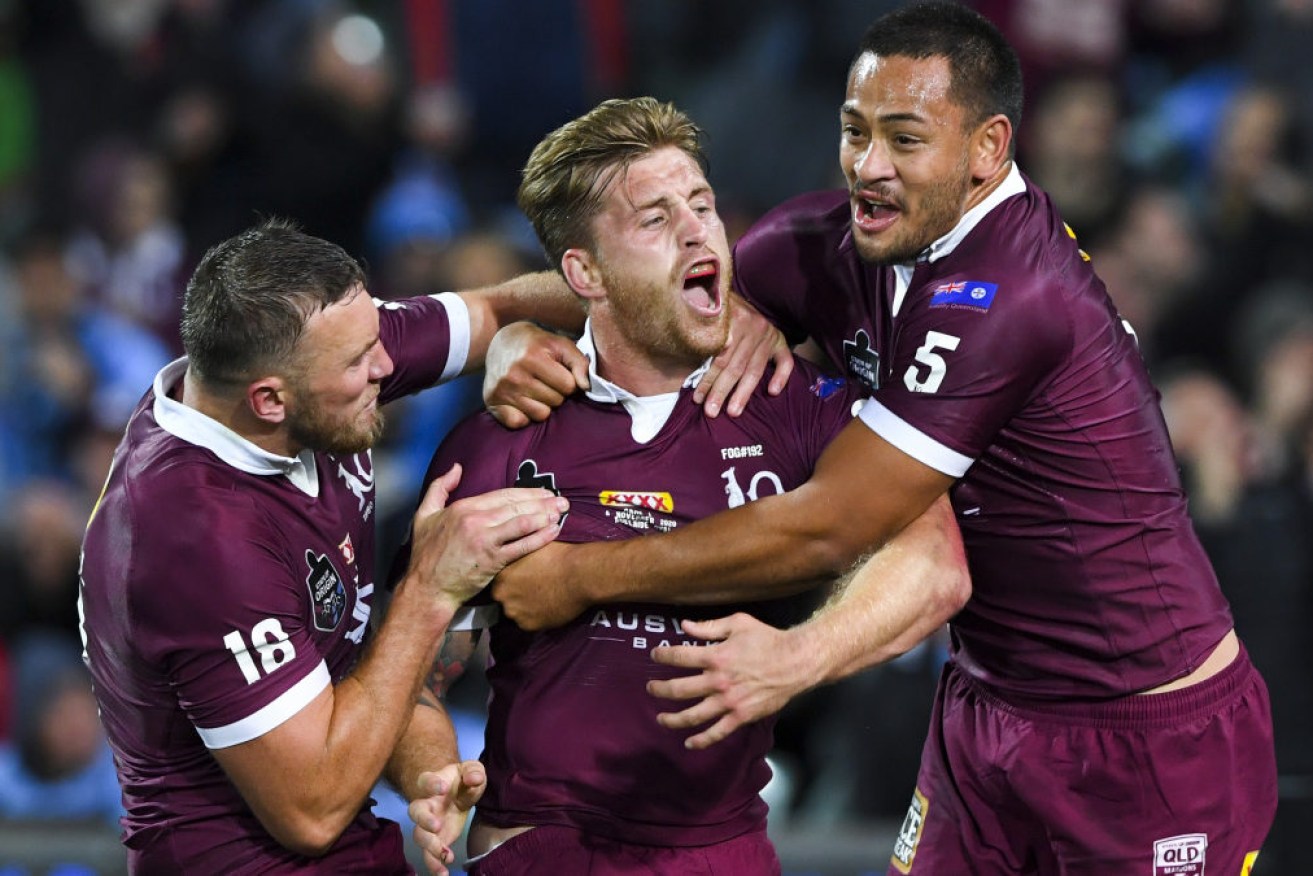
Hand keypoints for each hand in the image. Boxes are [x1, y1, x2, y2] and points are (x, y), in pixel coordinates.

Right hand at [407, 465, 568, 608]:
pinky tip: (554, 532)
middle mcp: (475, 521)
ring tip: (562, 512)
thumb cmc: (426, 554)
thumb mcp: (424, 515)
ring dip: (545, 516)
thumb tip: (457, 467)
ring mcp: (485, 541)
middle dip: (542, 502)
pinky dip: (540, 537)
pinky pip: (522, 546)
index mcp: (463, 508)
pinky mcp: (492, 561)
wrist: (427, 589)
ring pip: (522, 523)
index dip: (527, 492)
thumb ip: (439, 488)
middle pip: (516, 506)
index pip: (502, 494)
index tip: (544, 492)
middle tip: (562, 501)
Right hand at [408, 761, 486, 875]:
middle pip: (415, 811)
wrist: (460, 794)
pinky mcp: (435, 840)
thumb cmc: (464, 780)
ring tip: (445, 855)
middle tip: (436, 826)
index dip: (432, 784)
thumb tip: (474, 779)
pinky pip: (429, 854)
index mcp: (434, 783)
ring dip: (430, 847)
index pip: (426, 780)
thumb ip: (473, 772)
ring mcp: (428, 824)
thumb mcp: (472, 770)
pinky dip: (434, 865)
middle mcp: (426, 804)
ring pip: (419, 836)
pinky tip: (443, 873)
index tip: (442, 788)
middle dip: (424, 820)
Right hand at [483, 322, 588, 427]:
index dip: (568, 380)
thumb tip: (585, 387)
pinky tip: (523, 401)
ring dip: (543, 405)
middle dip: (556, 392)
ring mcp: (501, 390)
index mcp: (532, 357)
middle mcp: (514, 375)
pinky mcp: (492, 402)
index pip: (568, 386)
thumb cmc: (537, 345)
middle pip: (555, 401)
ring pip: (540, 414)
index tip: (558, 372)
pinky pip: (519, 423)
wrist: (502, 342)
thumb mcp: (561, 345)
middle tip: (545, 380)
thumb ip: (580, 363)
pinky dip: (524, 416)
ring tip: (535, 389)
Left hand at [490, 543, 588, 630]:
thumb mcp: (534, 546)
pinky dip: (538, 617)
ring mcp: (515, 612)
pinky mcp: (529, 625)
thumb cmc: (560, 555)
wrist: (580, 574)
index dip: (513, 581)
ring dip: (527, 608)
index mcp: (501, 575)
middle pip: (506, 599)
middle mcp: (503, 596)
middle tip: (536, 589)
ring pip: (517, 612)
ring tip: (545, 599)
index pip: (500, 582)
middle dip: (517, 595)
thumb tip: (519, 545)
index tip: (524, 579)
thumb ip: (521, 551)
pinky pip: (530, 623)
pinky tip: (550, 607)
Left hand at [647, 613, 808, 749]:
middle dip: (659, 690)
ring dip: (672, 719)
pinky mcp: (741, 716)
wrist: (795, 662)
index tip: (655, 655)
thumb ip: (709, 627)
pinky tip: (689, 742)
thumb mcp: (738, 623)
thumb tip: (684, 626)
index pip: (679, 657)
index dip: (662, 656)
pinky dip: (701, 740)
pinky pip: (717, 732)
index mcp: (715, 656)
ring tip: (660, 718)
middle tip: (651, 688)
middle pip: (678, 689)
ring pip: (692, 715)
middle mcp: (718, 681)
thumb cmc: (768, 639)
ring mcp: (729, 702)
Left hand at [693, 294, 791, 417]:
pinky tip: (773, 392)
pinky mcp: (780, 340)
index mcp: (733, 320)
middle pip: (736, 366)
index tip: (697, 399)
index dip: (707, 379)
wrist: (733, 292)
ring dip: (743, 393)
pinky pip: (785, 361)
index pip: (719, 357)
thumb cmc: (714, 309)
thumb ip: (698, 330)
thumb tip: (682, 349)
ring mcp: (768, 334)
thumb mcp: (704, 312)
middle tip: (711, 412)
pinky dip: (781, 376)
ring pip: (755, 369)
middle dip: (722, 391)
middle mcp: (753, 327)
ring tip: (733, 412)